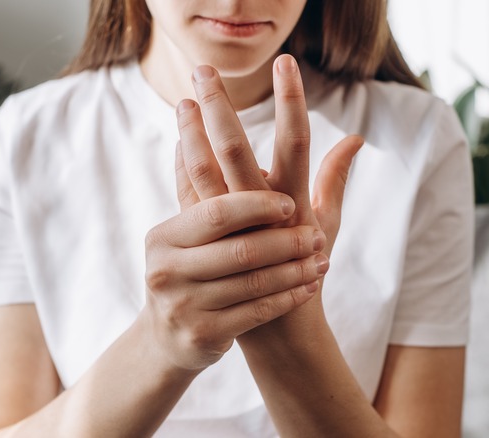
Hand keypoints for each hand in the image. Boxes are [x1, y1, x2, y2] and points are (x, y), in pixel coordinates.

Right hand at [141, 190, 326, 370]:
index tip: (291, 202)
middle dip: (284, 241)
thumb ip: (199, 173)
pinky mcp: (202, 334)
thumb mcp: (190, 228)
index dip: (256, 206)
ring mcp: (183, 305)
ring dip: (294, 270)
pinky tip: (309, 287)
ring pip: (254, 282)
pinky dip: (287, 297)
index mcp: (167, 234)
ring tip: (321, 260)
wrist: (170, 336)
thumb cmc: (190, 269)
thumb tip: (189, 102)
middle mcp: (168, 268)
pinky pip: (257, 312)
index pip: (217, 212)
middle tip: (316, 235)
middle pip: (240, 248)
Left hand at [176, 55, 363, 257]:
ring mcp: (230, 227)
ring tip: (182, 97)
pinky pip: (190, 196)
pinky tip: (179, 139)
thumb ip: (336, 177)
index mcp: (295, 202)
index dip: (292, 101)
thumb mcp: (328, 222)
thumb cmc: (306, 270)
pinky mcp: (207, 242)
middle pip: (235, 149)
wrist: (277, 326)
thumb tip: (356, 137)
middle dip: (218, 107)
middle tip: (204, 69)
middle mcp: (262, 212)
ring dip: (190, 132)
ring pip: (203, 171)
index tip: (286, 64)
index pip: (296, 140)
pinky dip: (183, 165)